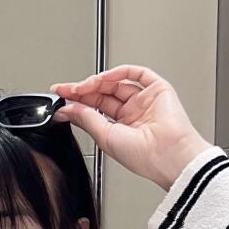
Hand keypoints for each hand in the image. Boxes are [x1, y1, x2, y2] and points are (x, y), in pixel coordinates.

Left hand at [48, 65, 211, 189]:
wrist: (168, 155)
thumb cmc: (144, 156)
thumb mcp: (104, 137)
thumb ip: (85, 119)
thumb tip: (66, 109)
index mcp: (122, 128)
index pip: (95, 109)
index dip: (78, 101)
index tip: (61, 96)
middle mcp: (133, 113)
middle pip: (104, 94)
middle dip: (83, 90)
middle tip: (66, 90)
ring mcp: (145, 100)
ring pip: (117, 82)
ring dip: (97, 82)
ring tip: (82, 87)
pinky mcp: (158, 90)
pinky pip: (137, 74)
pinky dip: (119, 72)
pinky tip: (104, 78)